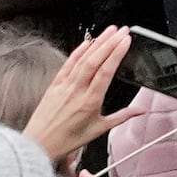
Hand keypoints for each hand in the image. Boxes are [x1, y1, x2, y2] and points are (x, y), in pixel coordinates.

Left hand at [22, 24, 137, 167]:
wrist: (37, 146)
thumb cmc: (66, 141)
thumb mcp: (98, 130)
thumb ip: (122, 117)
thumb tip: (140, 111)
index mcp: (90, 102)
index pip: (106, 71)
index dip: (116, 53)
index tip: (126, 41)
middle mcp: (76, 91)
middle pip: (95, 60)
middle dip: (110, 42)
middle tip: (122, 30)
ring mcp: (64, 86)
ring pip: (82, 59)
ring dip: (97, 43)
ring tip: (109, 31)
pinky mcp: (54, 86)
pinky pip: (67, 65)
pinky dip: (77, 52)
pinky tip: (86, 43)